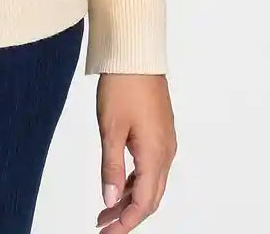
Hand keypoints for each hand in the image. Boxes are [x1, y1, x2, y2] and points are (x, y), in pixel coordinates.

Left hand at [94, 73, 176, 229]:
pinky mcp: (160, 132)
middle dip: (127, 215)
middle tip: (103, 225)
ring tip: (105, 209)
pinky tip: (119, 184)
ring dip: (130, 198)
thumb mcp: (110, 129)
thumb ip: (111, 167)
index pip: (144, 203)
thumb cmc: (123, 85)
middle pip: (150, 197)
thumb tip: (110, 201)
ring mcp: (165, 142)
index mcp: (156, 154)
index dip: (126, 222)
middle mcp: (166, 152)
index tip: (106, 233)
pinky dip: (135, 181)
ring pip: (151, 182)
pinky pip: (151, 167)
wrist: (136, 54)